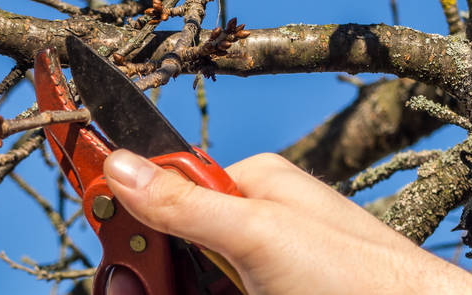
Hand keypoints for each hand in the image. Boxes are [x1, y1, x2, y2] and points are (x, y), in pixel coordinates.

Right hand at [103, 150, 471, 293]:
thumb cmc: (354, 275)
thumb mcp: (258, 235)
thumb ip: (186, 204)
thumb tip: (120, 165)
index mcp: (254, 185)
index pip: (168, 190)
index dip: (136, 224)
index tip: (117, 254)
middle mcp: (258, 221)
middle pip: (176, 244)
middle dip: (161, 274)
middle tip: (154, 291)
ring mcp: (265, 264)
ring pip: (194, 278)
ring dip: (181, 288)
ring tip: (203, 294)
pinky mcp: (268, 290)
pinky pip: (219, 291)